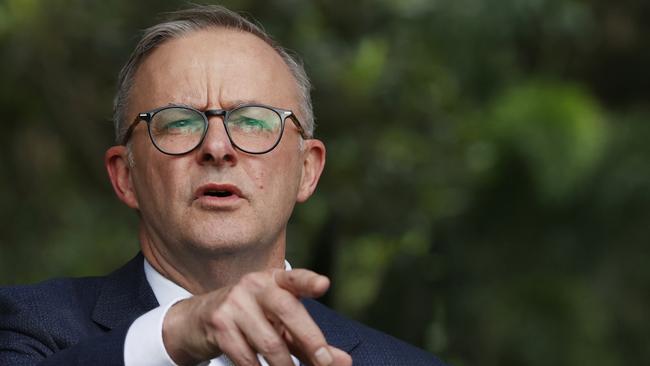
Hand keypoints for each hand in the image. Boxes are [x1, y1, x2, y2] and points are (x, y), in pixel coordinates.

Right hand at [162, 269, 351, 365]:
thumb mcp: (278, 324)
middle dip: (310, 339)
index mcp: (273, 280)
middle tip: (325, 362)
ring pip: (269, 342)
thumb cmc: (249, 320)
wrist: (195, 320)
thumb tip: (343, 361)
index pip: (294, 278)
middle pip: (287, 310)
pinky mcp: (219, 324)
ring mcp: (234, 303)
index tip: (324, 285)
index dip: (309, 281)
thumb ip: (308, 341)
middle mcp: (254, 285)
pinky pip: (246, 356)